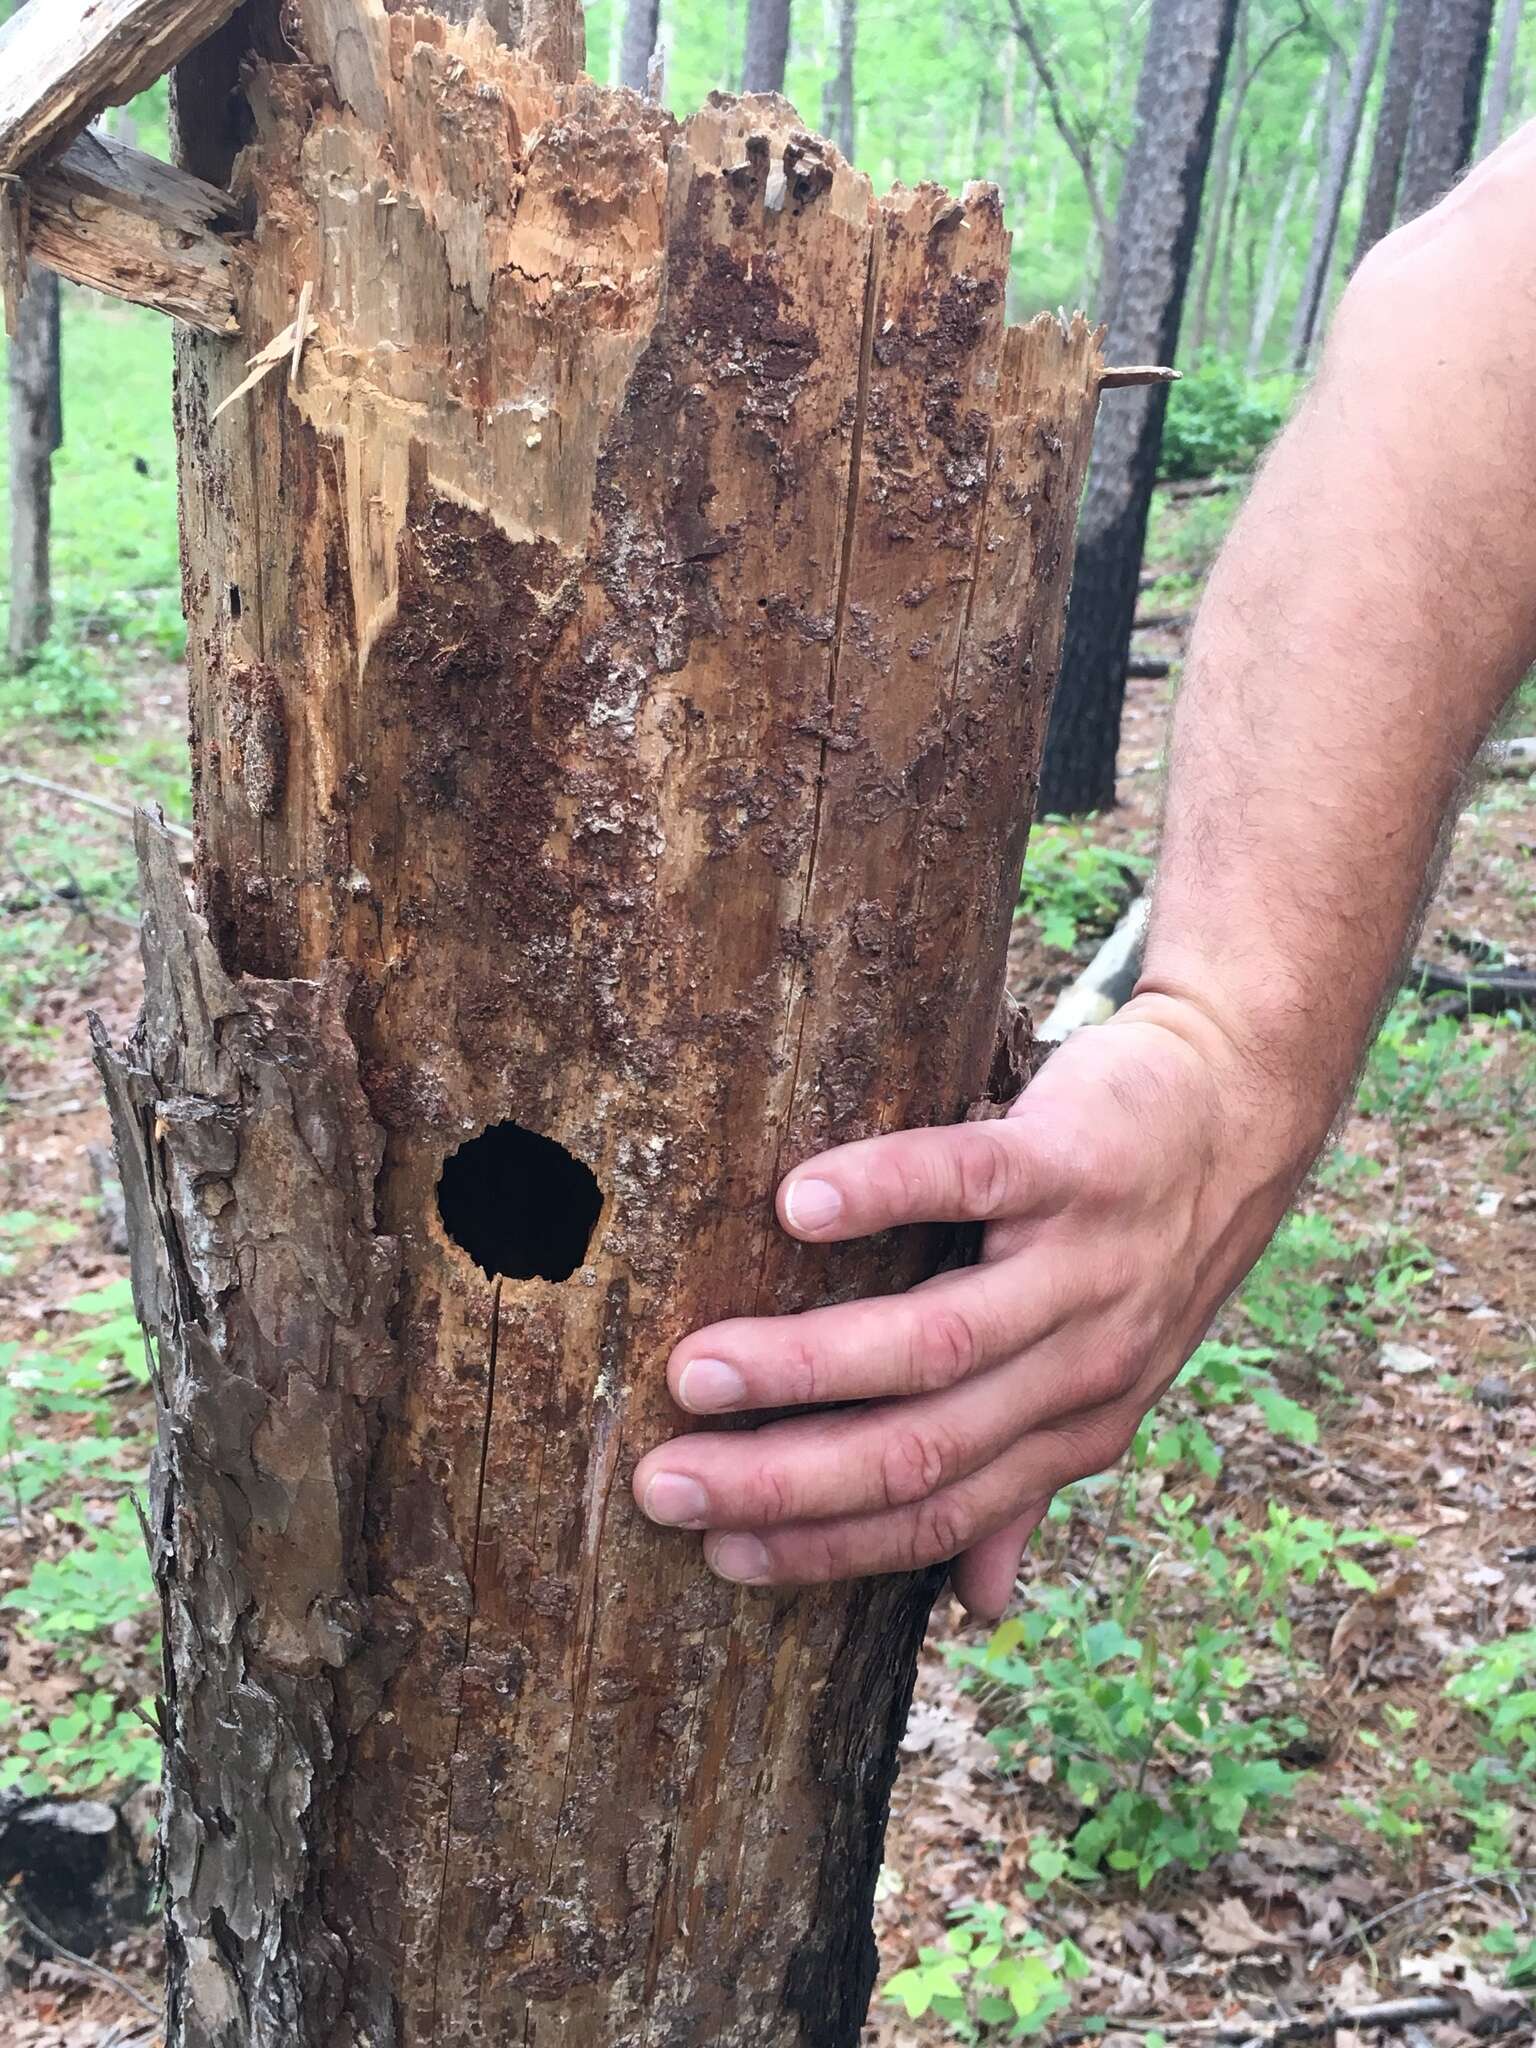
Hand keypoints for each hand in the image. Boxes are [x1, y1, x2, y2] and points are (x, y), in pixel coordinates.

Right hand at [633, 992, 1321, 1620]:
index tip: (716, 1552)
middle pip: (922, 1448)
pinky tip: (797, 1206)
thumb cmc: (1144, 1248)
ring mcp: (1083, 1266)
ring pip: (938, 1340)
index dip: (826, 1544)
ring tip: (696, 1369)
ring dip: (807, 1365)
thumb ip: (1031, 1479)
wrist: (1239, 1111)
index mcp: (1073, 1429)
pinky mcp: (1073, 1161)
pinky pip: (972, 1181)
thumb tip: (980, 1605)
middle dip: (784, 1480)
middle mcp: (1082, 1367)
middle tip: (666, 1483)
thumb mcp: (1101, 1380)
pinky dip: (884, 1193)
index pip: (938, 1515)